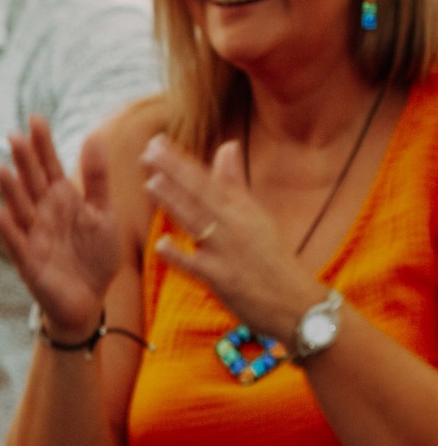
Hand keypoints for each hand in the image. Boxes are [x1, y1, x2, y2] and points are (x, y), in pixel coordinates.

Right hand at [0, 116, 122, 336]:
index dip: (43, 144)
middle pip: (32, 182)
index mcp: (63, 199)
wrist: (90, 299)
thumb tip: (94, 135)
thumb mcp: (103, 213)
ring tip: (0, 168)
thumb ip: (96, 177)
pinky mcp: (28, 260)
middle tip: (15, 136)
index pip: (50, 166)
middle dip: (24, 161)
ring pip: (19, 207)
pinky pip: (15, 241)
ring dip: (9, 190)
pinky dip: (4, 227)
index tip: (35, 118)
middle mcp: (43, 212)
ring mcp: (33, 235)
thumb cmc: (94, 256)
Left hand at [142, 136, 325, 338]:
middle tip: (148, 151)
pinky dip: (180, 256)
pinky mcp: (223, 279)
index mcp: (241, 209)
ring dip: (175, 203)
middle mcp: (235, 226)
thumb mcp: (257, 216)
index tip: (156, 141)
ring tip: (151, 183)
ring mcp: (228, 252)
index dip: (180, 161)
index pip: (206, 180)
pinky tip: (161, 245)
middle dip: (174, 172)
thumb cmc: (272, 258)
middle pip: (200, 195)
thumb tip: (226, 146)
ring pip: (198, 222)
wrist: (297, 303)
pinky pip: (197, 266)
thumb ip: (234, 183)